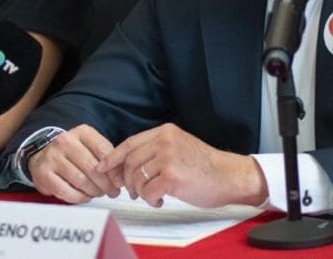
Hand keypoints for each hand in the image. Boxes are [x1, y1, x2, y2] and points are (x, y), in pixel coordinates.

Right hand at [27, 125, 120, 202]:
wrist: (43, 157)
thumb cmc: (72, 154)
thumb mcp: (90, 147)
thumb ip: (106, 158)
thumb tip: (121, 177)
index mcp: (81, 132)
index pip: (103, 150)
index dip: (114, 169)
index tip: (119, 181)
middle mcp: (65, 141)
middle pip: (92, 167)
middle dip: (106, 184)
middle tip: (112, 192)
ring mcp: (52, 157)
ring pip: (81, 181)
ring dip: (94, 192)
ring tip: (99, 193)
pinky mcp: (44, 174)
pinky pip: (67, 192)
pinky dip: (80, 198)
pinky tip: (85, 196)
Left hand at [96, 123, 266, 208]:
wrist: (230, 176)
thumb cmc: (205, 166)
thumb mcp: (179, 147)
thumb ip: (156, 150)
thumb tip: (127, 166)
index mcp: (165, 132)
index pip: (129, 143)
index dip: (112, 157)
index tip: (102, 168)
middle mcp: (165, 141)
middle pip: (129, 161)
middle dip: (126, 180)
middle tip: (132, 191)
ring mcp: (168, 157)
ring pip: (136, 177)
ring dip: (139, 192)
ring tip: (151, 196)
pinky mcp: (172, 175)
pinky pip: (148, 191)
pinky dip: (151, 199)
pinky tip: (161, 200)